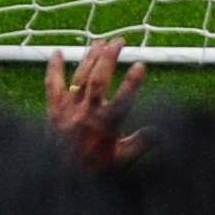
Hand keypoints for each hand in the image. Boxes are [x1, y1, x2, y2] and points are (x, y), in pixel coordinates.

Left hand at [45, 36, 146, 169]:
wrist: (60, 174)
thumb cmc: (95, 167)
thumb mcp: (122, 159)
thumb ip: (141, 143)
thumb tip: (162, 131)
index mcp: (106, 125)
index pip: (124, 99)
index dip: (133, 82)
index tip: (142, 64)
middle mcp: (87, 112)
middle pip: (99, 79)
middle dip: (109, 57)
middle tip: (119, 40)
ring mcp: (68, 108)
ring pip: (80, 77)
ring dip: (90, 57)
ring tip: (100, 42)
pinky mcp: (53, 108)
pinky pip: (52, 84)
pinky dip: (54, 67)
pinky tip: (57, 52)